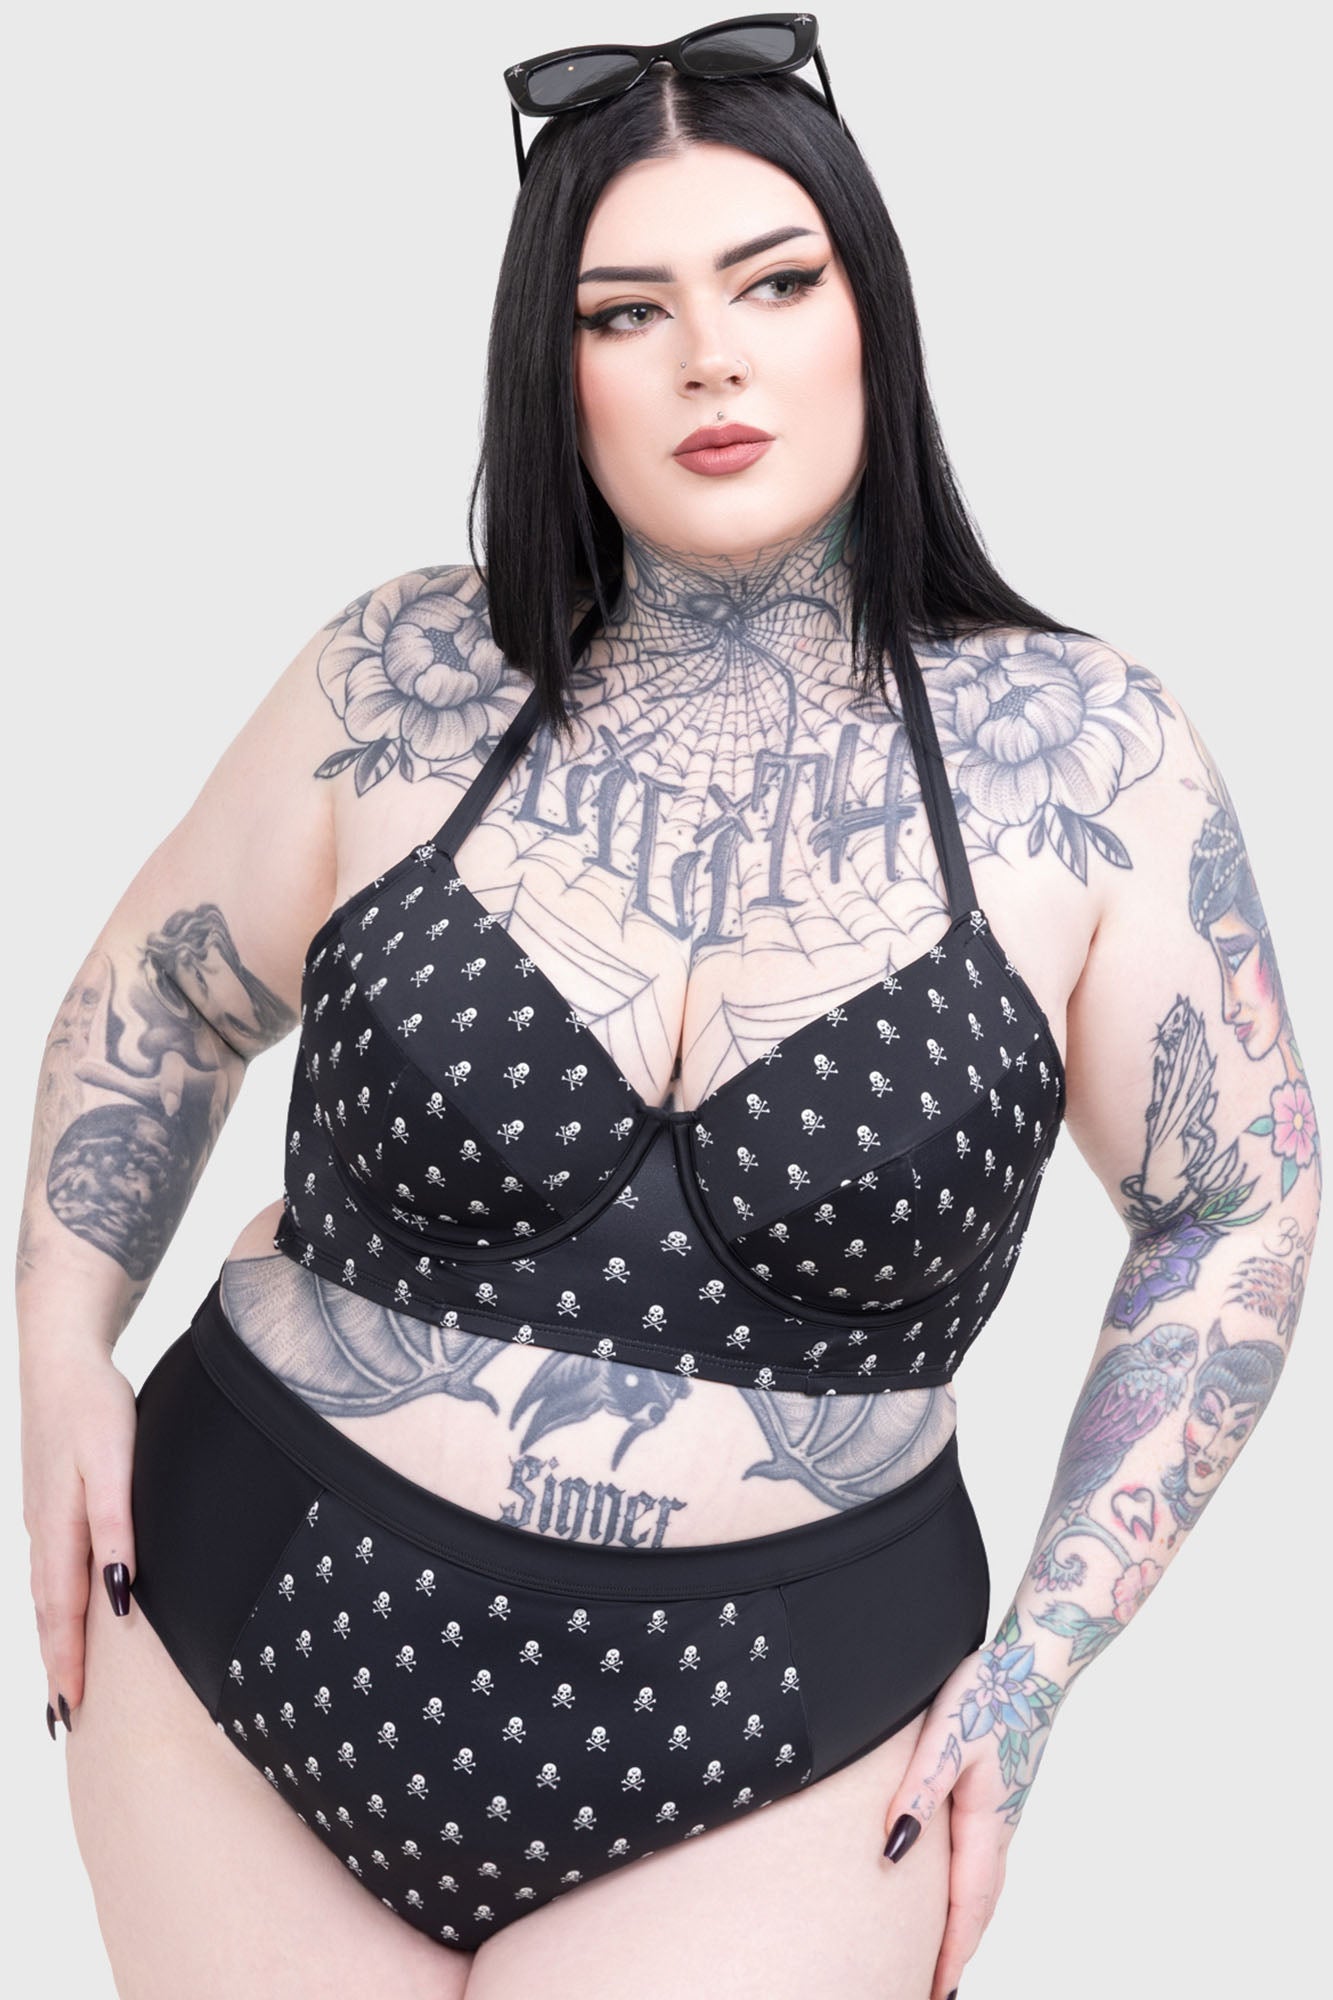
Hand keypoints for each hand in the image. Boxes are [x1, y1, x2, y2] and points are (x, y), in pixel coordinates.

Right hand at [21, 1338, 137, 1727]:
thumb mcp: (113, 1462)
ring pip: (45, 1592)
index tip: (72, 1708)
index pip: (64, 1612)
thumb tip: (118, 1593)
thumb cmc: (93, 1406)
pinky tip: (59, 1610)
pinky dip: (51, 1603)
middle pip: (48, 1612)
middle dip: (56, 1664)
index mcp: (60, 1527)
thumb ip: (116, 1526)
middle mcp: (44, 1530)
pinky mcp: (48, 1503)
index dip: (68, 1662)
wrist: (60, 1358)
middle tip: (63, 1716)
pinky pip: (48, 1568)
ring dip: (51, 1638)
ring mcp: (42, 1517)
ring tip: (60, 1680)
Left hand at [880, 1623, 1060, 1999]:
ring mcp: (1005, 1812)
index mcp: (987, 1821)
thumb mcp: (946, 1739)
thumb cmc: (990, 1693)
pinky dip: (973, 1891)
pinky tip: (960, 1889)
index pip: (967, 1905)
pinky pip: (986, 1860)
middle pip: (979, 1906)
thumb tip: (892, 1851)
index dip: (950, 1952)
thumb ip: (918, 1793)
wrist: (1036, 1662)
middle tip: (937, 1990)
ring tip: (947, 1956)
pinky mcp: (1002, 1795)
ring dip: (967, 1924)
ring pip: (985, 1884)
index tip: (936, 1992)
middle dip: (958, 1950)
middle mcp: (1000, 1827)